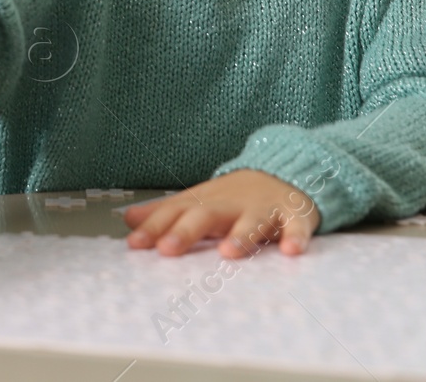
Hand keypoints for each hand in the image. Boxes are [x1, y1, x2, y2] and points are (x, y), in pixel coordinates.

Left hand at [122, 170, 319, 257]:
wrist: (284, 172)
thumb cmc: (234, 198)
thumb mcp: (198, 202)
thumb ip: (165, 213)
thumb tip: (128, 220)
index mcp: (205, 203)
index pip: (175, 214)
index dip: (154, 228)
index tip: (134, 244)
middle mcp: (231, 205)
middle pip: (206, 215)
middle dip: (186, 231)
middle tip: (167, 249)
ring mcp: (263, 210)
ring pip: (252, 222)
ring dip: (240, 236)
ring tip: (227, 253)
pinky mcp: (293, 216)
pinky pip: (297, 227)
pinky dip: (296, 237)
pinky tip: (291, 251)